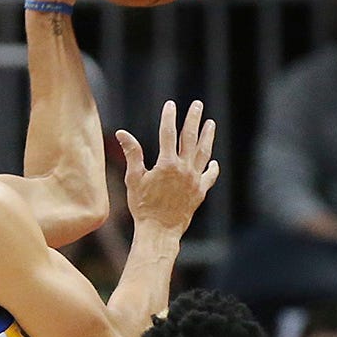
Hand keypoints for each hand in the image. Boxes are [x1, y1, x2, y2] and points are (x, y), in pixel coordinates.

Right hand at [115, 100, 219, 236]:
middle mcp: (184, 169)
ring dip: (207, 137)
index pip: (168, 133)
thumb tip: (122, 133)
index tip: (171, 105)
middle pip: (190, 138)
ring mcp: (194, 181)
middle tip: (198, 105)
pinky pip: (209, 177)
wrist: (160, 231)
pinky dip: (212, 168)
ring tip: (211, 124)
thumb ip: (132, 154)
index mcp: (167, 164)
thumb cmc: (143, 207)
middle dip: (193, 119)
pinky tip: (213, 162)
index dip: (169, 117)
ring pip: (203, 154)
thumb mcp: (134, 179)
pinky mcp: (200, 192)